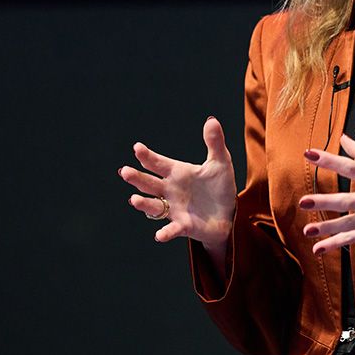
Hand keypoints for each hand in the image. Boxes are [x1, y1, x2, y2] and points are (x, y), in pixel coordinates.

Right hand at [119, 116, 235, 249]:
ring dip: (144, 203)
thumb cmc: (220, 187)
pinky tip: (160, 235)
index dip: (147, 156)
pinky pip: (172, 229)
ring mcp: (174, 209)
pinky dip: (165, 232)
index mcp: (177, 173)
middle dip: (137, 178)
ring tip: (134, 200)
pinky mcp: (184, 226)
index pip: (158, 163)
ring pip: (154, 206)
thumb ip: (214, 143)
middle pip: (149, 183)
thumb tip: (212, 120)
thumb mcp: (220, 163)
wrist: (229, 215)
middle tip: (125, 171)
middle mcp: (170, 190)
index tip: (137, 148)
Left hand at [299, 134, 354, 253]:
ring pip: (348, 223)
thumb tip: (343, 138)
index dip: (329, 160)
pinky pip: (354, 238)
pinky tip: (319, 249)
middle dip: (324, 202)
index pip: (350, 166)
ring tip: (306, 230)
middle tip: (303, 202)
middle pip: (347, 201)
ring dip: (327, 227)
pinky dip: (337, 244)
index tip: (309, 154)